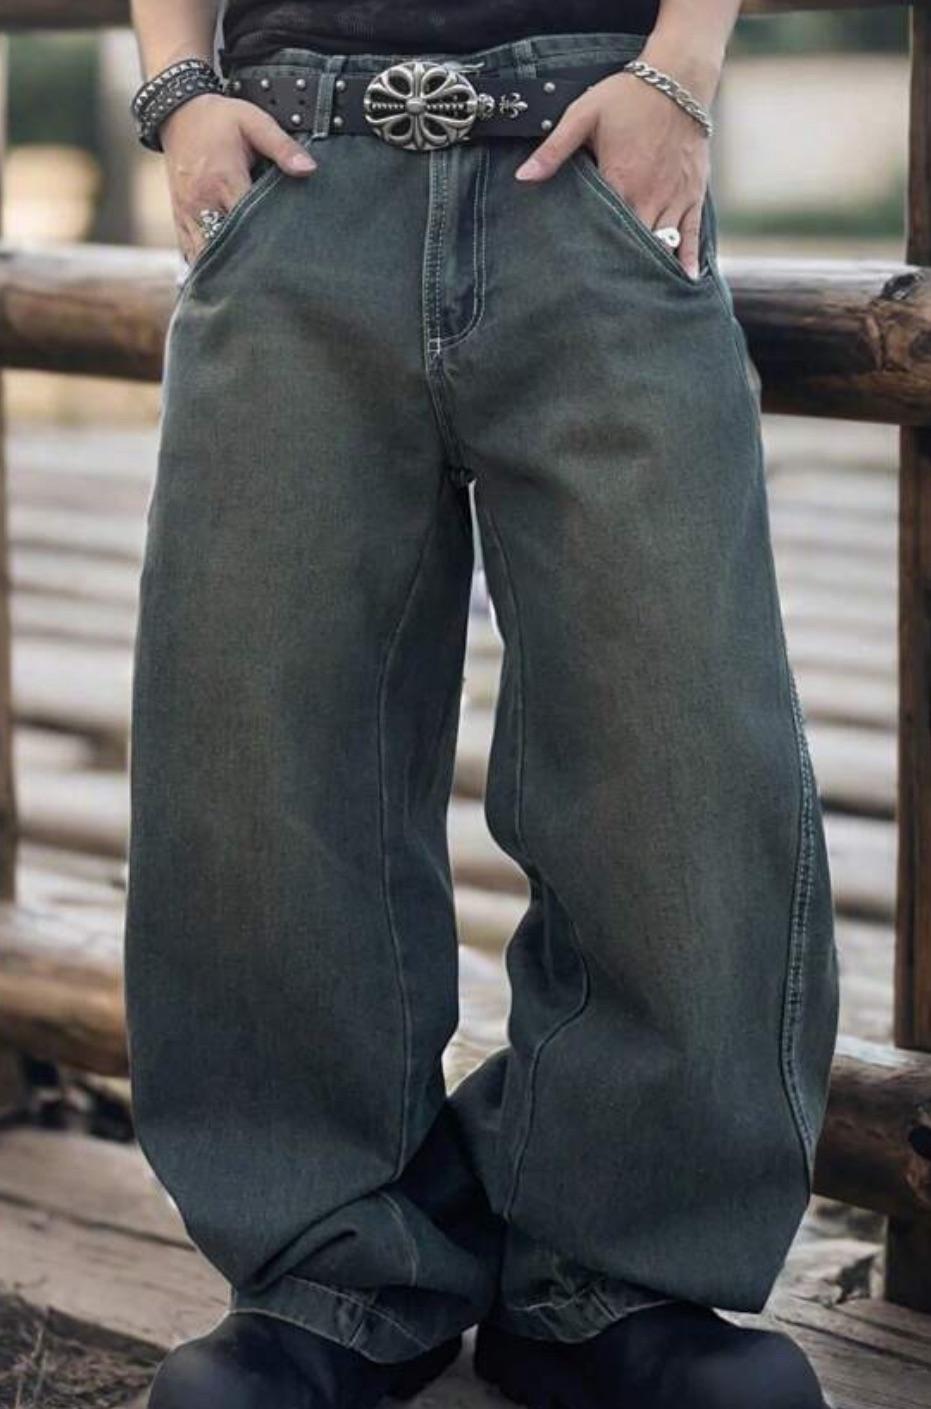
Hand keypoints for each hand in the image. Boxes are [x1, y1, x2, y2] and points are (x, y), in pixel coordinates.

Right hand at [160, 93, 316, 265]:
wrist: (177, 113)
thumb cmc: (219, 119)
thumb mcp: (253, 121)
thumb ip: (282, 146)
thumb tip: (309, 169)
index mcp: (223, 180)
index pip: (249, 222)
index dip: (268, 242)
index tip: (288, 258)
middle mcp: (202, 202)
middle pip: (227, 246)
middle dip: (249, 264)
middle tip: (276, 282)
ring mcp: (188, 214)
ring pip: (206, 255)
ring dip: (227, 270)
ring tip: (252, 288)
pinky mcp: (180, 219)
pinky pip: (191, 252)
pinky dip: (208, 266)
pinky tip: (226, 281)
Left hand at [513, 59, 716, 279]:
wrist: (678, 78)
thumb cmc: (628, 96)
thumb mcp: (583, 116)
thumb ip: (553, 150)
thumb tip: (523, 177)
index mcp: (619, 184)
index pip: (602, 231)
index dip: (591, 256)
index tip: (578, 278)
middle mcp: (649, 198)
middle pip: (633, 245)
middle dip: (620, 269)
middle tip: (605, 299)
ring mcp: (674, 198)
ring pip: (662, 244)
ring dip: (650, 268)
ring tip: (637, 297)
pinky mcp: (693, 194)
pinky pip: (692, 233)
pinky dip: (688, 258)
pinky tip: (685, 280)